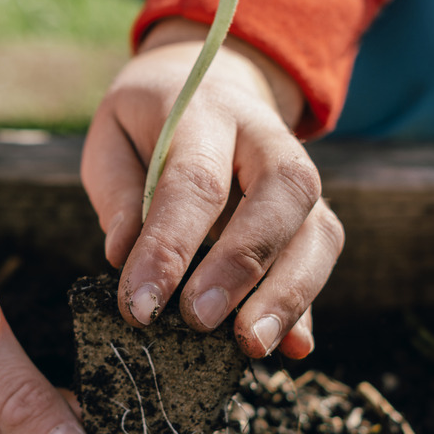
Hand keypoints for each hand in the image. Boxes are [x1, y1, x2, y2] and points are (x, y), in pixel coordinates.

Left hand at [82, 18, 343, 358]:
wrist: (210, 86)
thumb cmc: (149, 125)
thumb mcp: (112, 137)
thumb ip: (117, 191)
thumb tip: (122, 256)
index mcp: (205, 111)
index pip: (194, 181)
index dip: (169, 247)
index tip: (140, 307)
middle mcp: (267, 138)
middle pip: (279, 194)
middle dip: (242, 264)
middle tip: (200, 321)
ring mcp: (300, 176)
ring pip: (316, 230)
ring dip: (288, 294)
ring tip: (252, 345)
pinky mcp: (313, 214)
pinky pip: (322, 257)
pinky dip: (308, 305)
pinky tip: (294, 347)